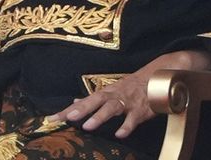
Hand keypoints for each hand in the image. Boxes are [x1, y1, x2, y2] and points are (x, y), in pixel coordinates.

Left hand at [48, 49, 210, 138]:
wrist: (159, 77)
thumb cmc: (132, 86)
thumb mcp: (111, 90)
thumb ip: (93, 98)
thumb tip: (74, 99)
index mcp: (105, 93)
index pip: (83, 102)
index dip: (67, 110)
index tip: (51, 119)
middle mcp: (114, 95)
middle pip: (95, 101)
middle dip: (81, 110)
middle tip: (66, 118)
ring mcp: (127, 102)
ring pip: (112, 108)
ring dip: (99, 116)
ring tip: (87, 126)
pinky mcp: (141, 110)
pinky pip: (133, 119)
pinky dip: (126, 126)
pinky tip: (119, 134)